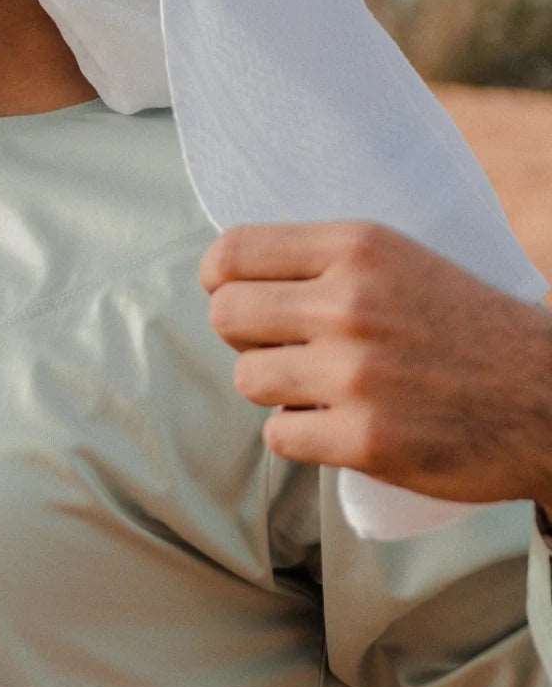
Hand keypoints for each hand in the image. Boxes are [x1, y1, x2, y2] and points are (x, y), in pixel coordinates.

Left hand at [201, 221, 551, 507]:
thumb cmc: (466, 331)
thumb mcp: (403, 264)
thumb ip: (325, 265)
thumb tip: (227, 280)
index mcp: (359, 248)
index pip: (231, 254)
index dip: (221, 282)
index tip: (238, 298)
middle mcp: (351, 303)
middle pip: (226, 317)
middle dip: (245, 339)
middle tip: (285, 350)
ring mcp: (355, 374)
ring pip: (249, 380)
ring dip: (277, 392)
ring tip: (326, 390)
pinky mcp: (362, 438)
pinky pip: (279, 436)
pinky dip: (303, 438)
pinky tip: (344, 426)